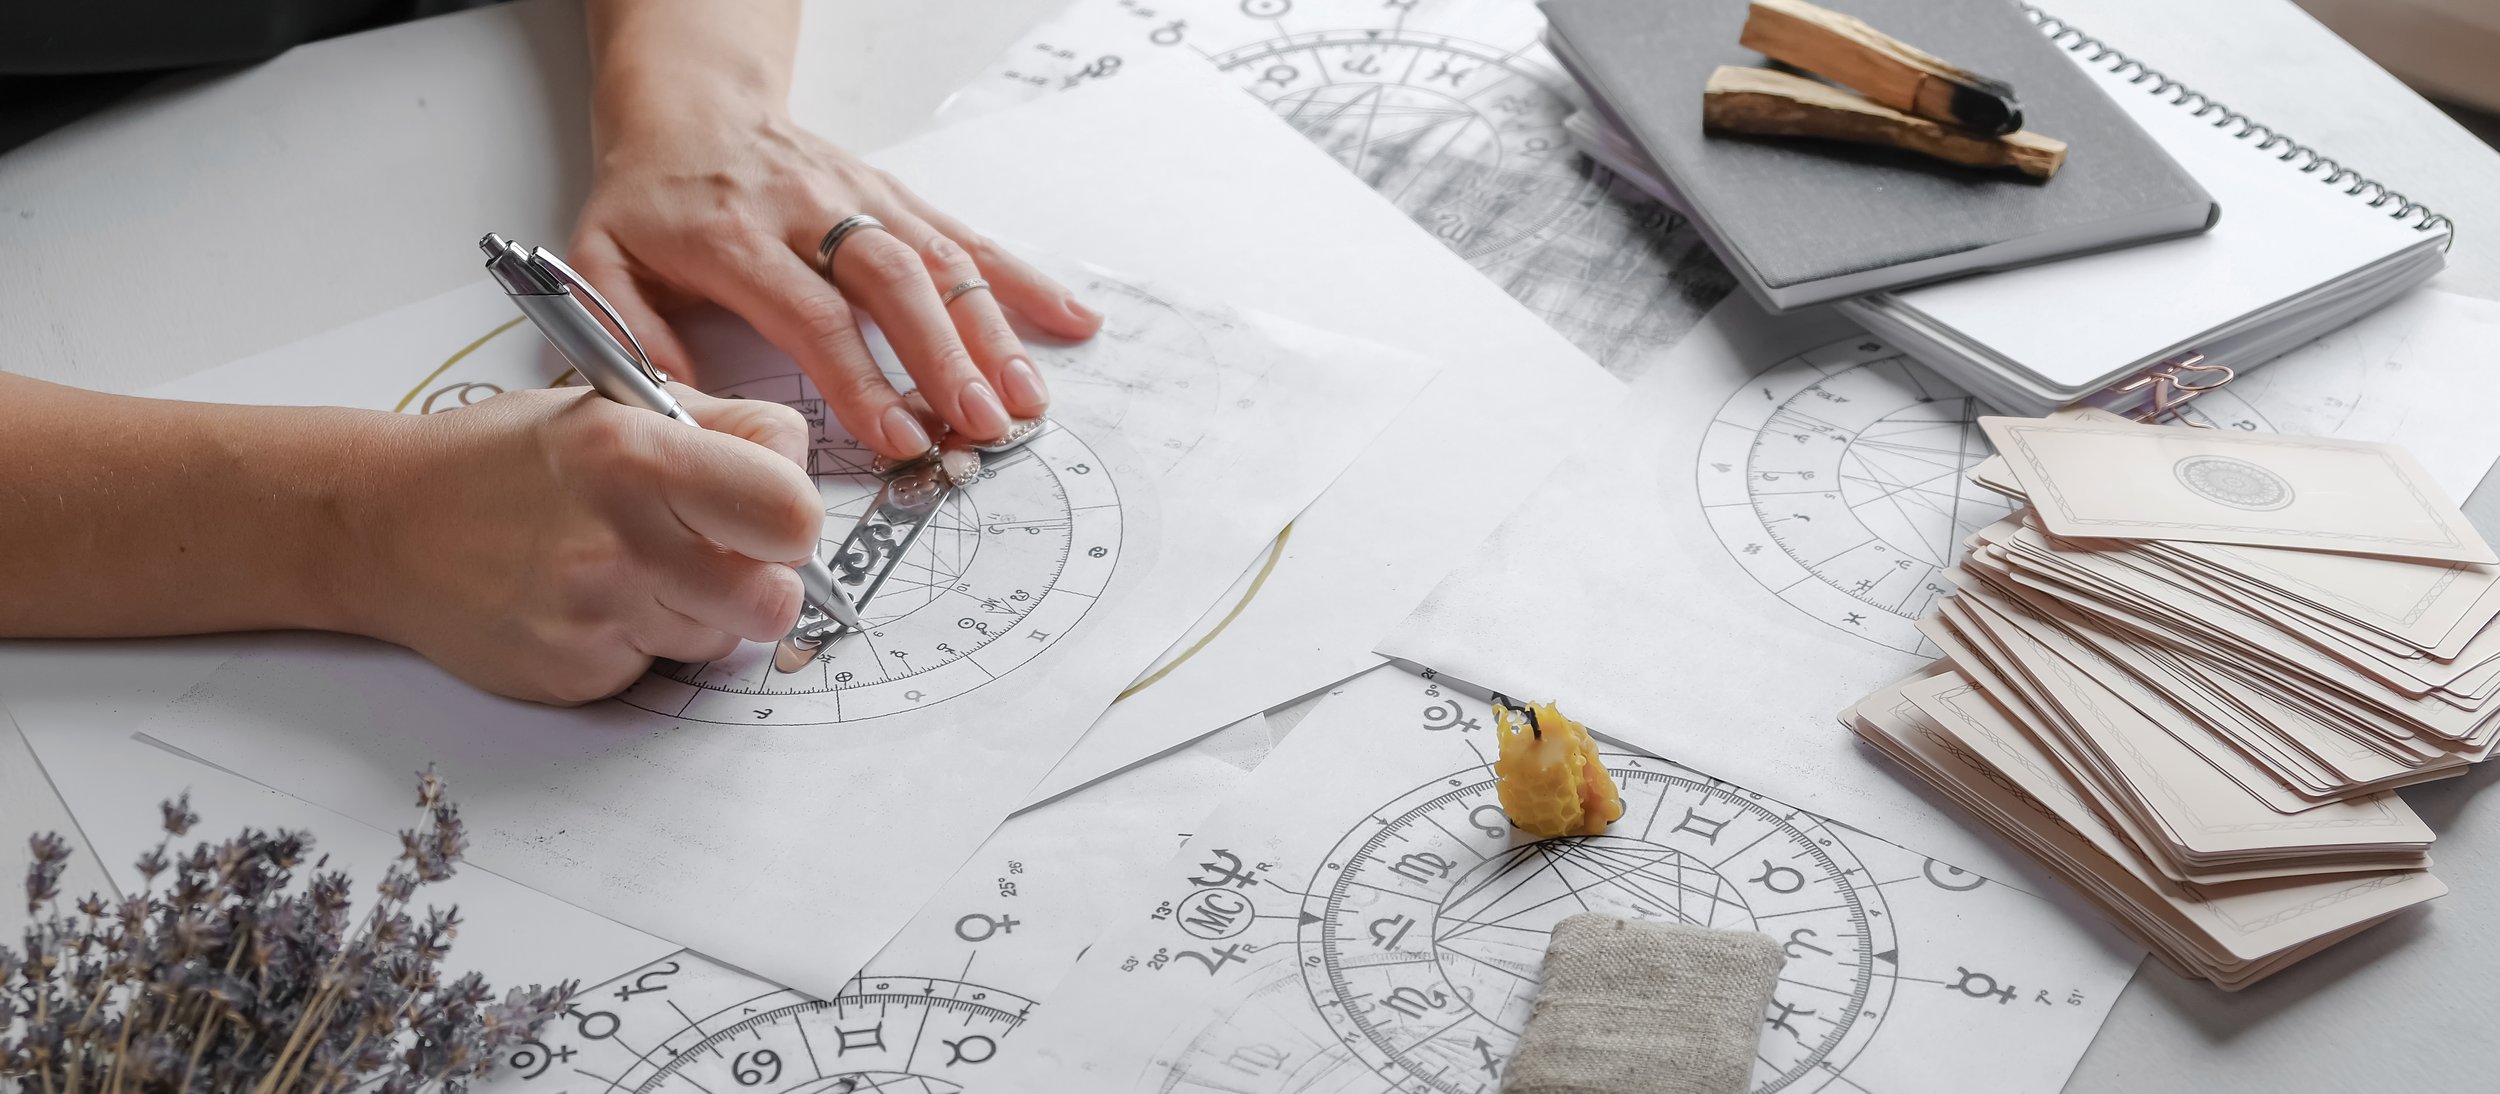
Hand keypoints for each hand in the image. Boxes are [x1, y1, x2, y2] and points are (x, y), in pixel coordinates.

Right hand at [348, 385, 821, 703]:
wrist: (385, 523)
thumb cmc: (509, 460)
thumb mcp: (614, 405)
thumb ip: (722, 428)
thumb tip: (801, 468)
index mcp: (638, 455)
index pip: (792, 512)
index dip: (792, 516)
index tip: (764, 508)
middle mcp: (619, 539)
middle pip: (775, 599)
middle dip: (761, 579)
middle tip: (717, 552)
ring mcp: (595, 615)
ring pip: (724, 639)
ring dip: (701, 611)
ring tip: (636, 567)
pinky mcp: (575, 673)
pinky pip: (661, 669)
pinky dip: (644, 641)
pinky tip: (593, 602)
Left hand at [568, 99, 1103, 460]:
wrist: (691, 108)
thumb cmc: (652, 199)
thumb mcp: (603, 261)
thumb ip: (632, 338)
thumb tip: (682, 415)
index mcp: (734, 234)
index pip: (811, 313)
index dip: (861, 379)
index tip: (898, 438)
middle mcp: (809, 208)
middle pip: (892, 283)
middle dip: (946, 358)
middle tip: (983, 424)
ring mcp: (863, 199)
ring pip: (940, 260)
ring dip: (993, 332)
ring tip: (1028, 399)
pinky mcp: (898, 198)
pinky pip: (968, 238)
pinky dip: (1025, 282)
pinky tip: (1071, 320)